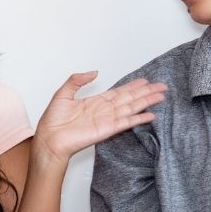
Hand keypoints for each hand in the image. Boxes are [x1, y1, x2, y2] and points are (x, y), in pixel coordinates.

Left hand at [34, 72, 165, 161]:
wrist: (49, 139)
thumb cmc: (53, 120)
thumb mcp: (63, 93)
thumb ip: (77, 80)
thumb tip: (95, 72)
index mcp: (95, 101)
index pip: (119, 92)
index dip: (133, 86)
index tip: (145, 81)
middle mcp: (104, 110)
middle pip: (130, 98)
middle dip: (146, 92)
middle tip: (161, 86)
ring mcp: (107, 120)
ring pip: (131, 108)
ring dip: (146, 102)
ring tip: (161, 96)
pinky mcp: (107, 130)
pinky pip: (126, 123)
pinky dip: (139, 119)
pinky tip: (150, 115)